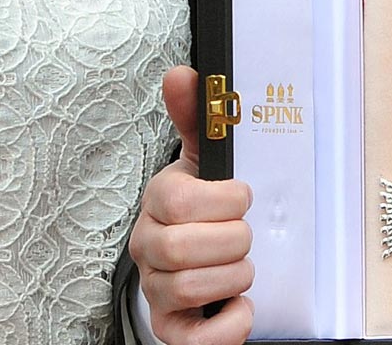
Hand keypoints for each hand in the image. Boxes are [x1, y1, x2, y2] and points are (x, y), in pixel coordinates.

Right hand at [130, 65, 255, 344]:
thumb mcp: (205, 164)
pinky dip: (232, 323)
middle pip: (188, 247)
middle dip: (234, 241)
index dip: (225, 200)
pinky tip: (238, 306)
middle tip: (243, 237)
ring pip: (195, 287)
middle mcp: (148, 249)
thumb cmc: (203, 213)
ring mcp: (156, 293)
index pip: (181, 200)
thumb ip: (198, 118)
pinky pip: (199, 341)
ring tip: (240, 268)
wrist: (194, 268)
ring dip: (235, 277)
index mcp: (157, 204)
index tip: (241, 198)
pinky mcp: (172, 332)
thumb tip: (182, 73)